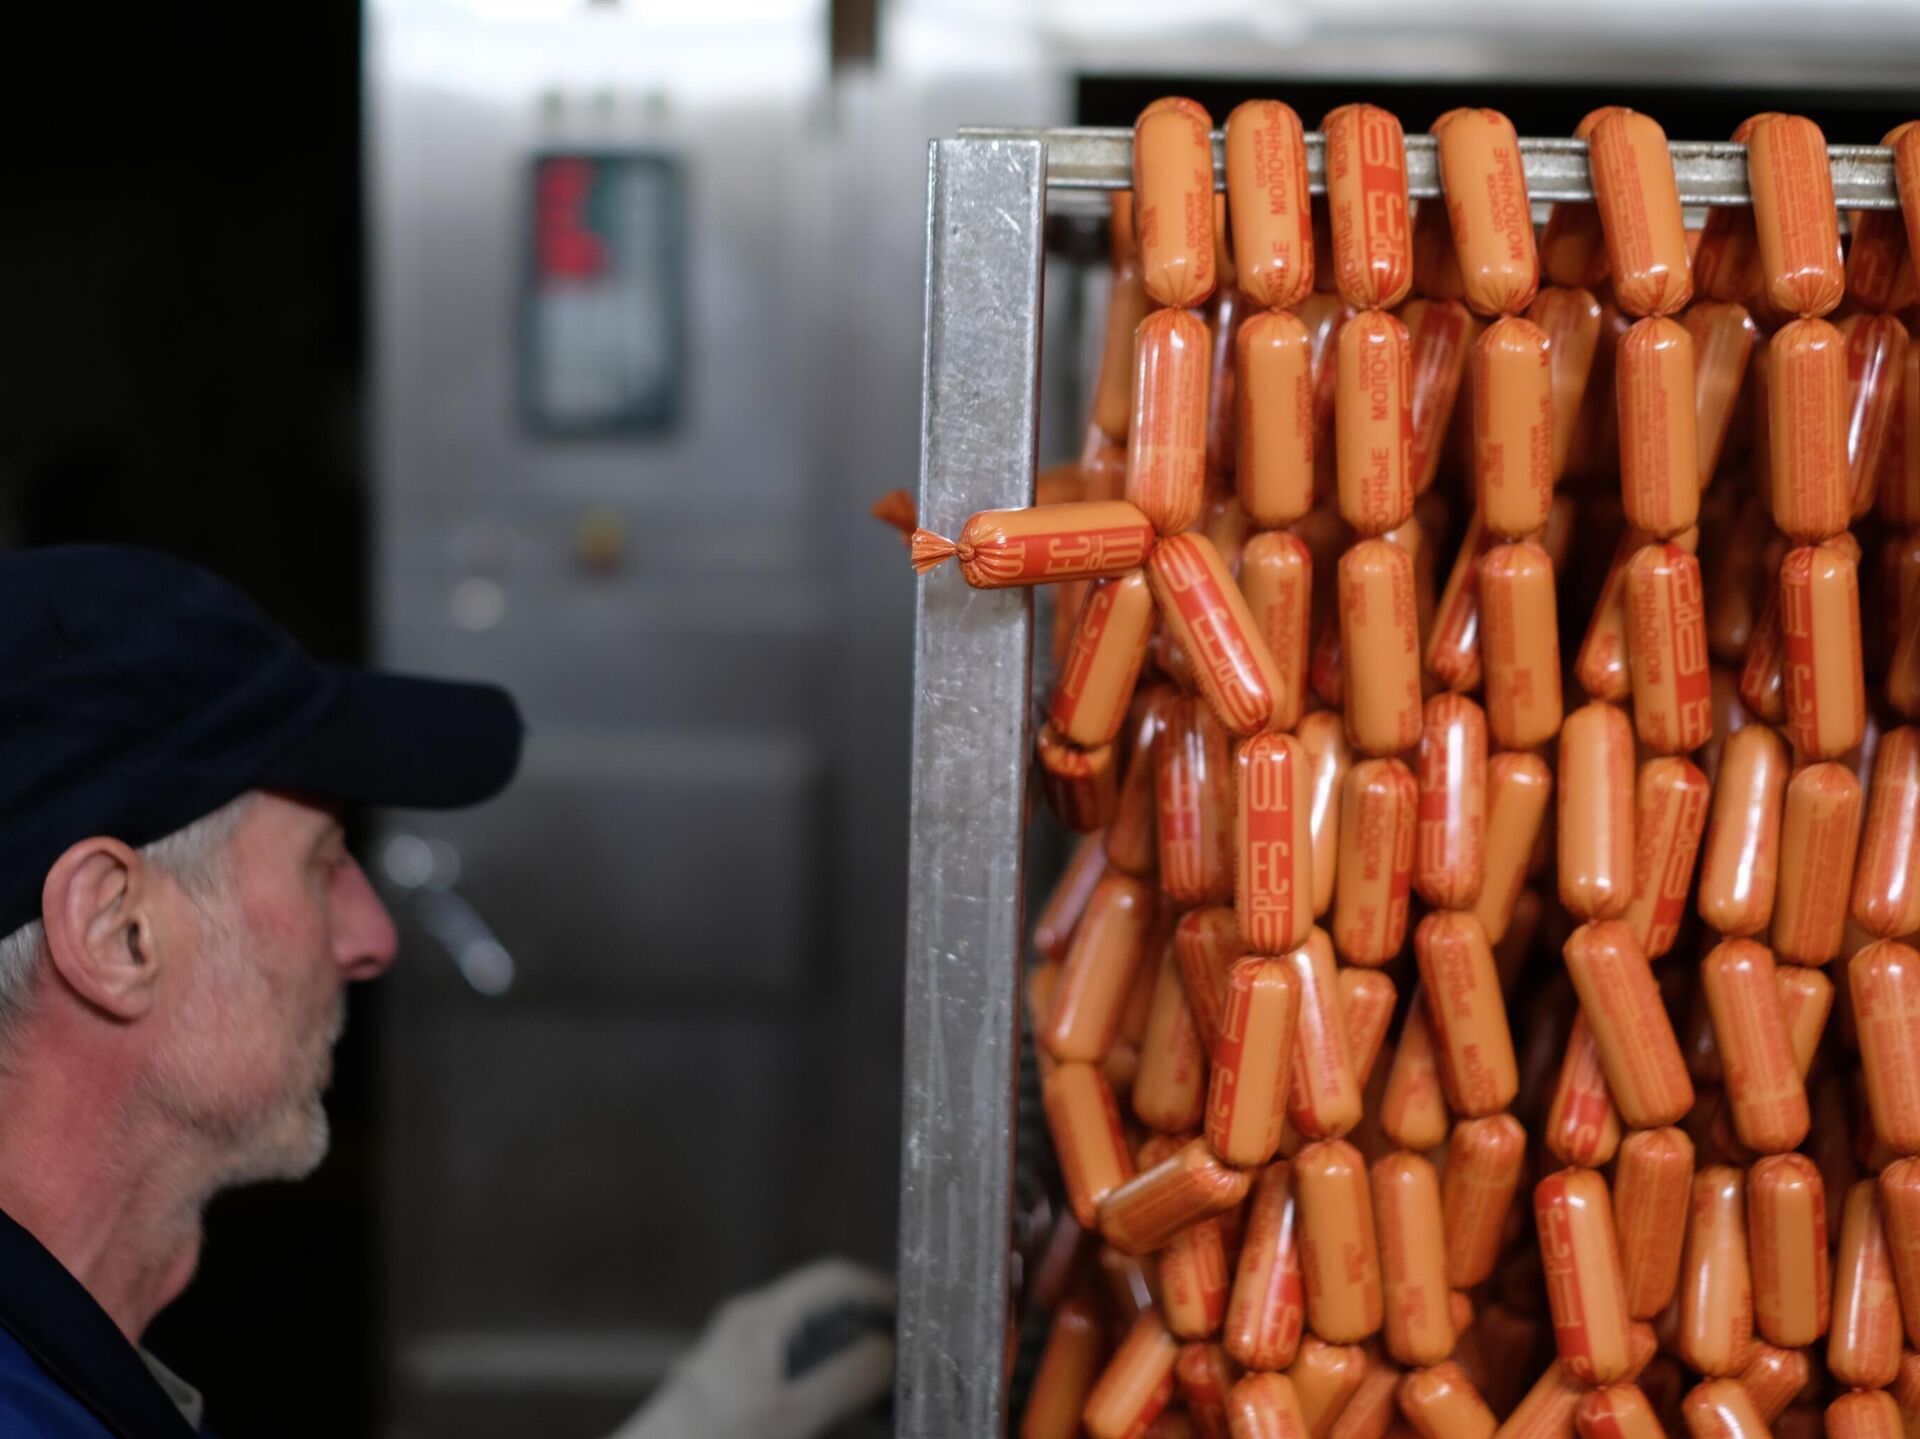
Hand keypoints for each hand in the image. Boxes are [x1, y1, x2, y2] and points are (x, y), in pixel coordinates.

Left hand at [607, 1257, 893, 1438]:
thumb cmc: (713, 1438)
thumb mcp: (791, 1414)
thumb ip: (845, 1379)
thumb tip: (888, 1350)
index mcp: (761, 1317)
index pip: (834, 1278)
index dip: (879, 1291)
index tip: (912, 1314)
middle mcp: (747, 1322)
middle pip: (821, 1305)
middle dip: (865, 1325)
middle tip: (901, 1355)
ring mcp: (736, 1350)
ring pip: (805, 1335)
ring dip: (843, 1352)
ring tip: (874, 1385)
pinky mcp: (730, 1379)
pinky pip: (787, 1360)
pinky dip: (818, 1372)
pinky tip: (830, 1405)